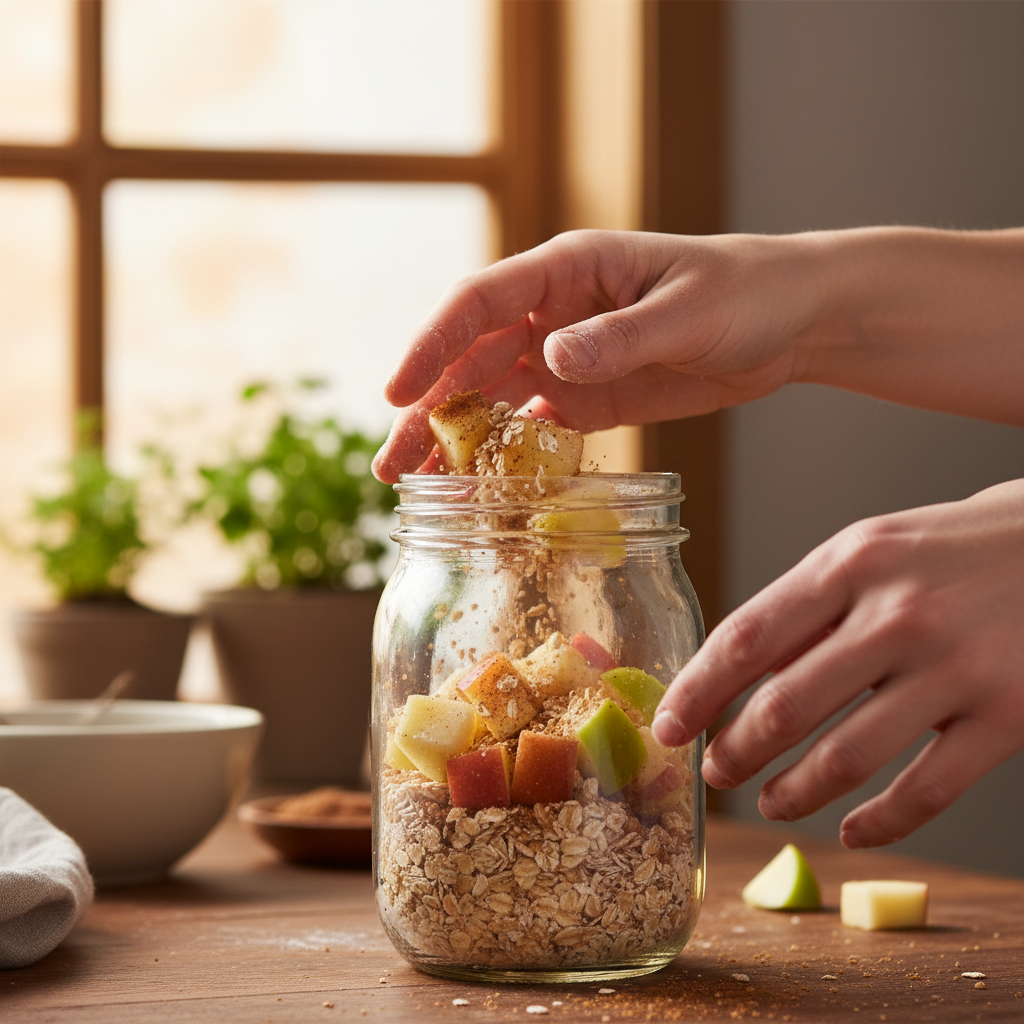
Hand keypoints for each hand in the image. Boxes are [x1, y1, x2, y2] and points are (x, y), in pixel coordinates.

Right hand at [372, 229, 822, 481]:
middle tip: (393, 466)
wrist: (789, 322)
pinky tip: (481, 489)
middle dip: (427, 410)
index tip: (399, 392)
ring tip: (421, 488)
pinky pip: (533, 428)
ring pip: (491, 400)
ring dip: (455, 441)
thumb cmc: (745, 293)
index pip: (479, 303)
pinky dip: (504, 457)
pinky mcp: (587, 397)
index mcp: (567, 272)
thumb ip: (621, 335)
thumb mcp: (688, 310)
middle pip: (470, 361)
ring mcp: (566, 358)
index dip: (432, 345)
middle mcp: (552, 314)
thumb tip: (551, 359)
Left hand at [652, 479, 1023, 847]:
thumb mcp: (866, 554)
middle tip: (716, 772)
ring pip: (847, 757)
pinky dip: (880, 823)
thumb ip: (805, 611)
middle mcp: (898, 614)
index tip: (668, 726)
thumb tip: (745, 680)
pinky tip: (852, 831)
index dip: (697, 691)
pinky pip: (927, 791)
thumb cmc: (943, 552)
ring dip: (793, 793)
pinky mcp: (1008, 716)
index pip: (746, 638)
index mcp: (850, 564)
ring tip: (770, 804)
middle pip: (786, 706)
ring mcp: (956, 668)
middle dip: (736, 751)